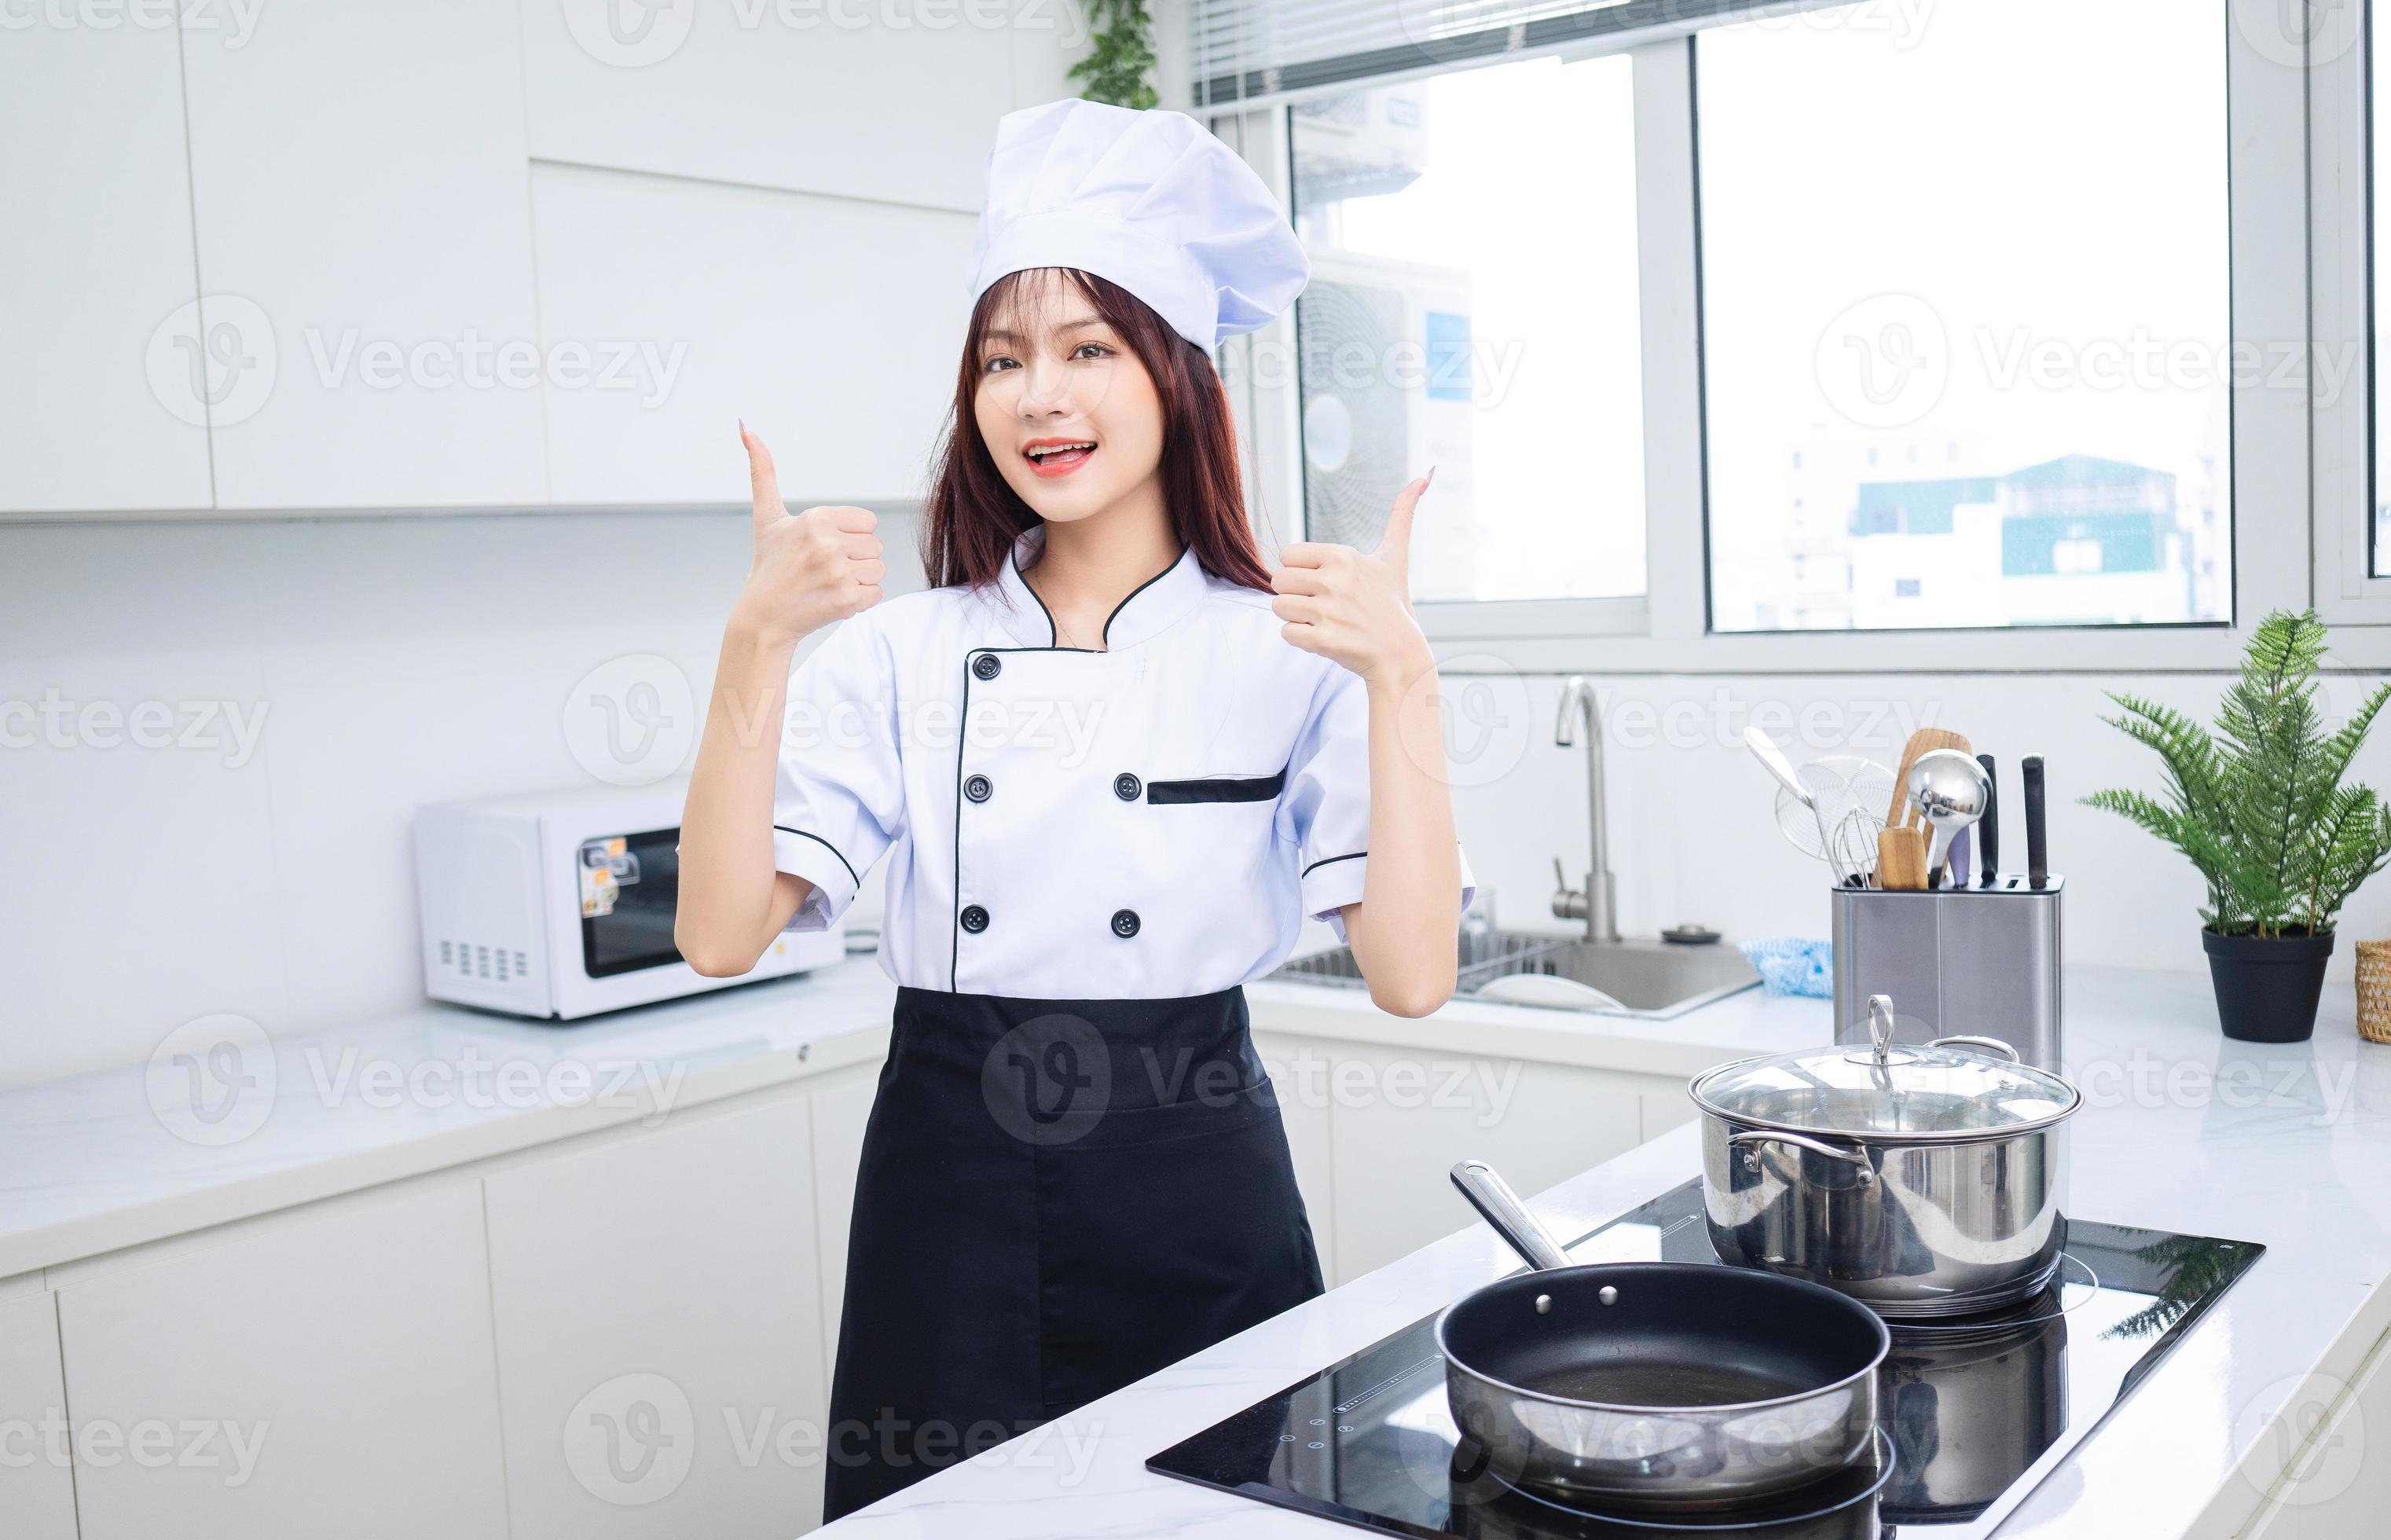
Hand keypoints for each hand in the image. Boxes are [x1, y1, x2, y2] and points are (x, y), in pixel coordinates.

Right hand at [732, 423, 884, 646]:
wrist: (763, 618)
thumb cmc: (768, 565)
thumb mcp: (767, 517)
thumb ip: (762, 471)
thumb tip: (745, 426)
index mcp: (816, 518)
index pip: (869, 522)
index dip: (850, 536)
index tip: (822, 548)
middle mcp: (828, 543)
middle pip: (876, 546)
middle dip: (855, 558)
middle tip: (823, 570)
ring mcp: (838, 572)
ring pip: (879, 569)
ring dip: (859, 580)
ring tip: (827, 584)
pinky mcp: (846, 600)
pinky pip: (876, 593)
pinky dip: (859, 600)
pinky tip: (832, 600)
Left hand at [1271, 469, 1433, 683]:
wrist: (1401, 654)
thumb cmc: (1393, 604)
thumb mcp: (1395, 557)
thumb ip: (1402, 515)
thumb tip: (1423, 476)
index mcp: (1343, 556)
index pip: (1287, 554)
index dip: (1301, 571)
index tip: (1325, 581)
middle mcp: (1335, 580)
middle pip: (1277, 581)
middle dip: (1295, 594)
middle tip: (1323, 604)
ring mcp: (1328, 611)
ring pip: (1278, 607)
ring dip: (1296, 617)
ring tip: (1325, 621)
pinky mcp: (1323, 640)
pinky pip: (1286, 633)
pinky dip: (1301, 639)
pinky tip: (1326, 638)